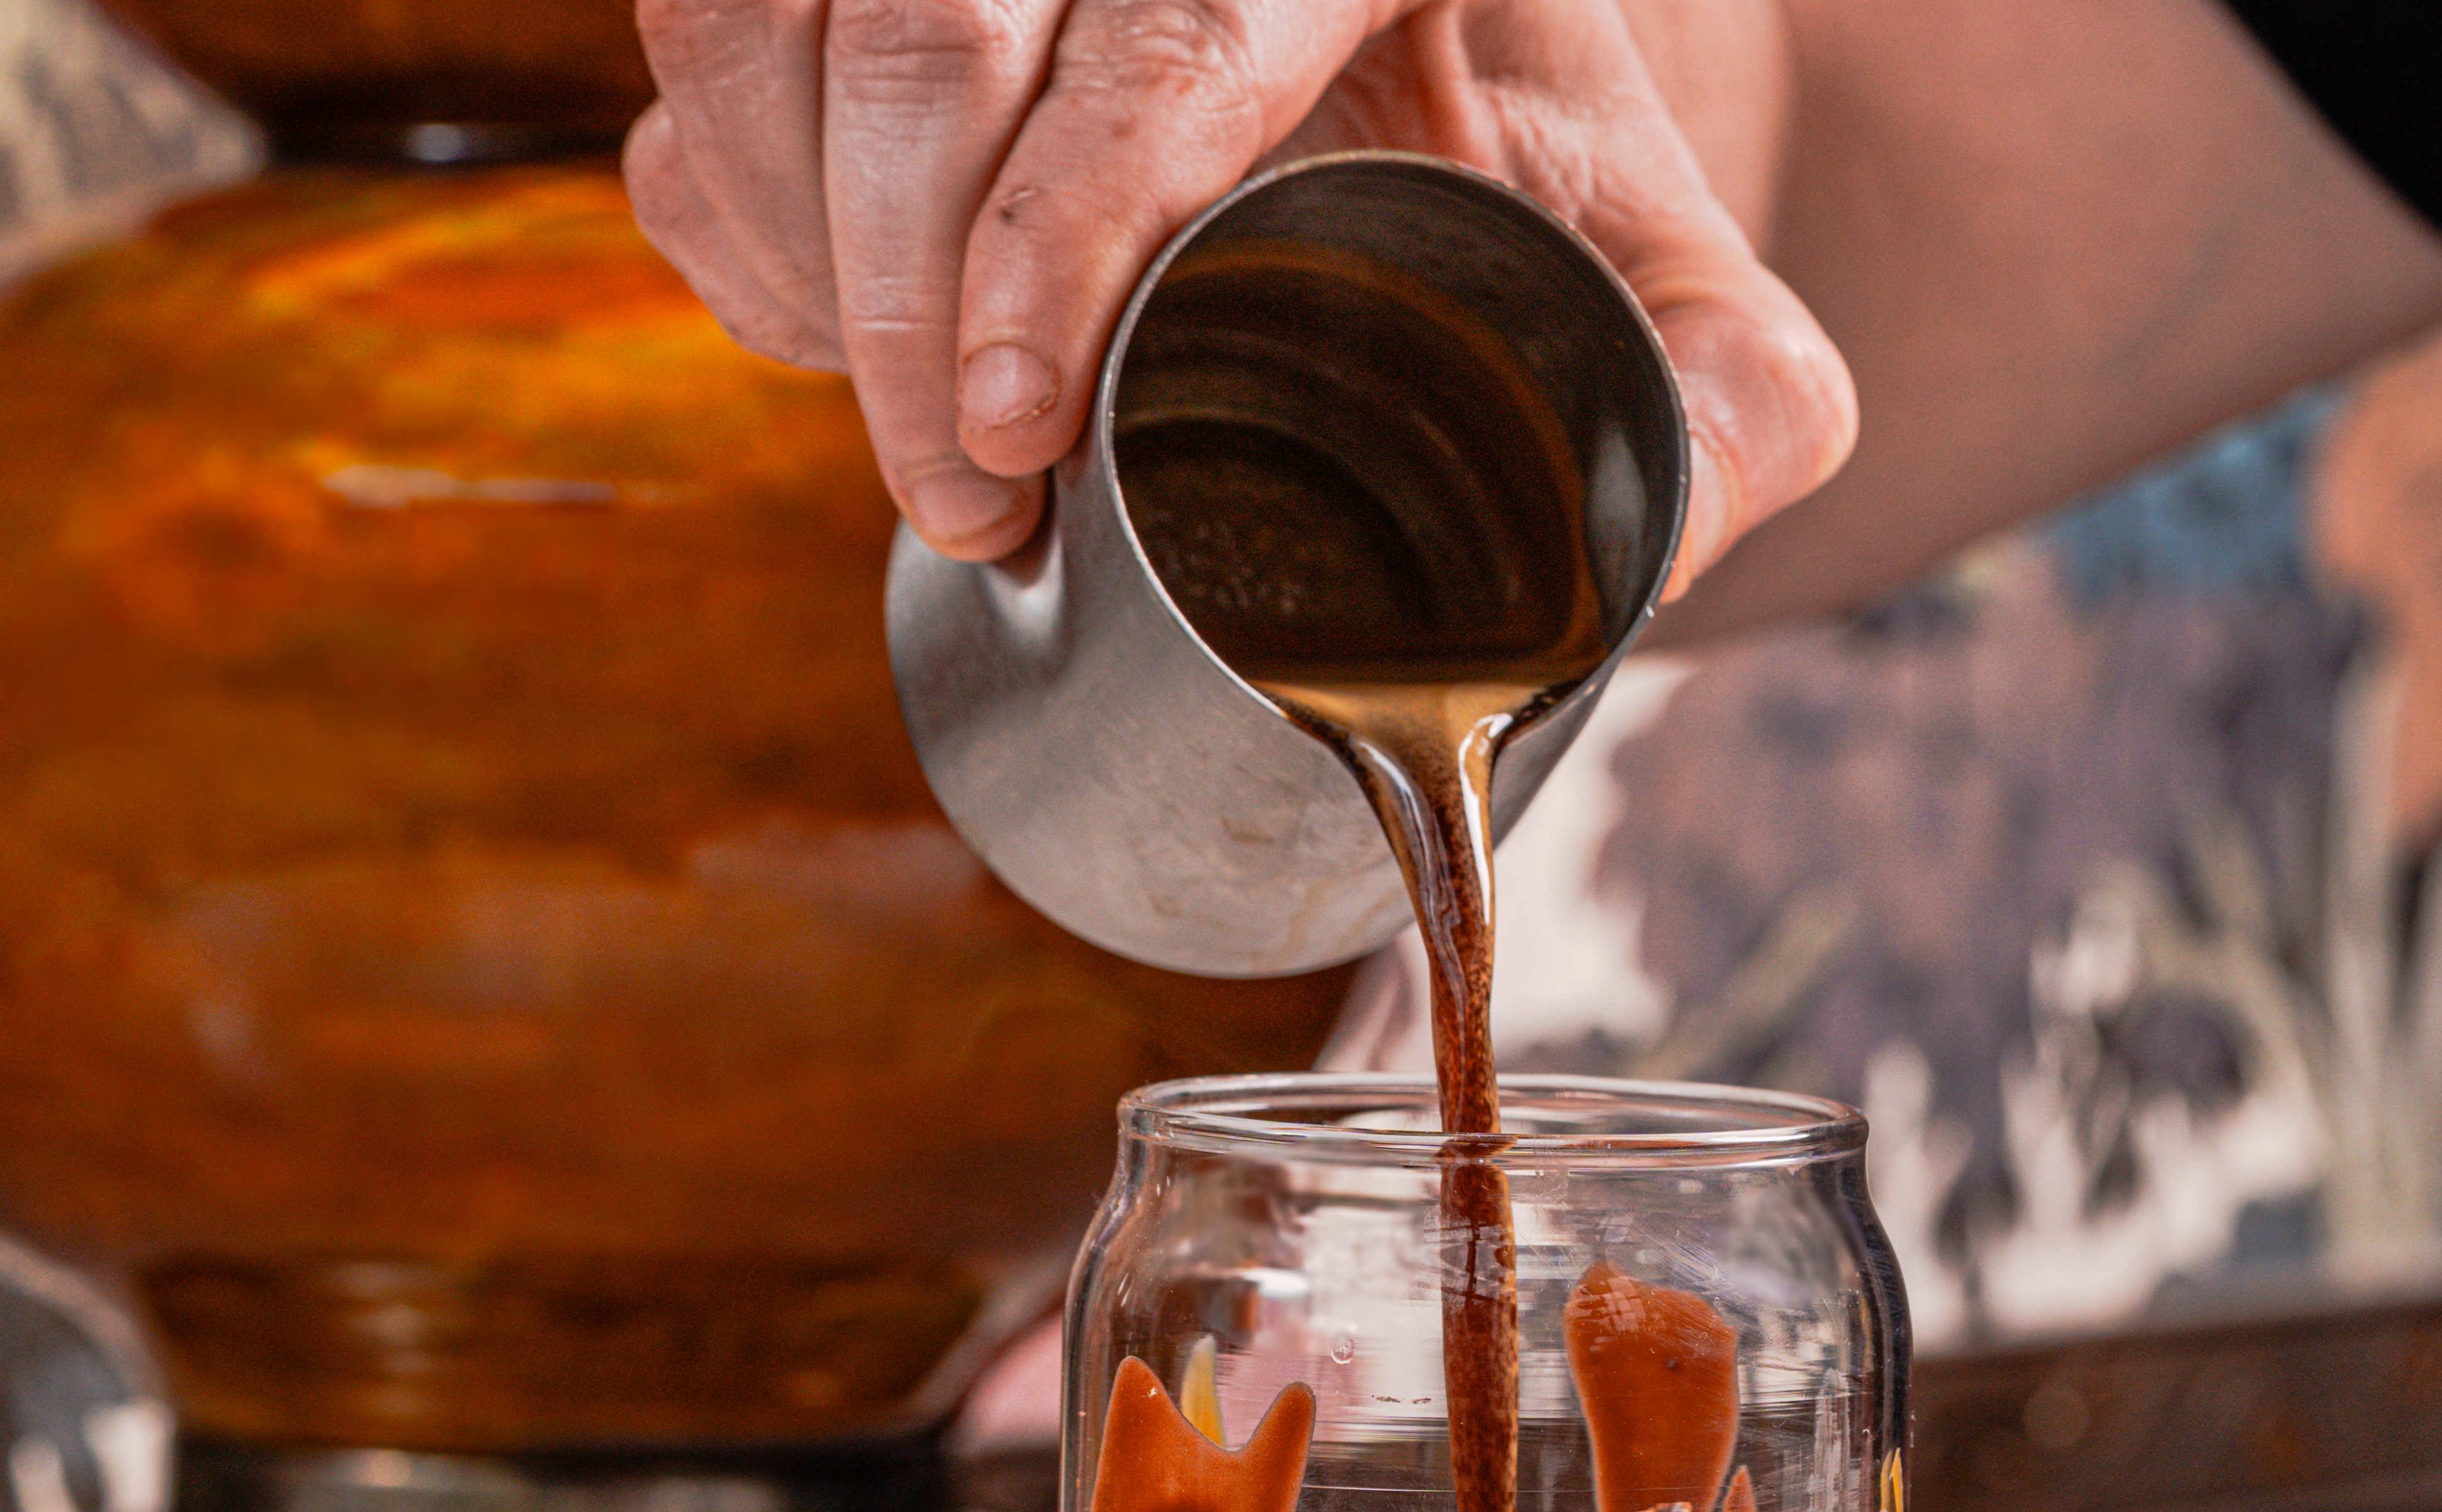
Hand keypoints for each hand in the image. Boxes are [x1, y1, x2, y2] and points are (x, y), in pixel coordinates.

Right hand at [626, 0, 1857, 593]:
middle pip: (934, 13)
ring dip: (806, 249)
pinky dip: (743, 214)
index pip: (1175, 29)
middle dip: (907, 291)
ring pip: (761, 18)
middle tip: (964, 502)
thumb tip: (1681, 530)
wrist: (1421, 94)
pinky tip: (850, 326)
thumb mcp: (1666, 281)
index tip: (1010, 438)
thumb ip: (1740, 406)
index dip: (1053, 230)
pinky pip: (701, 59)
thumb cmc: (1523, 198)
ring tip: (919, 432)